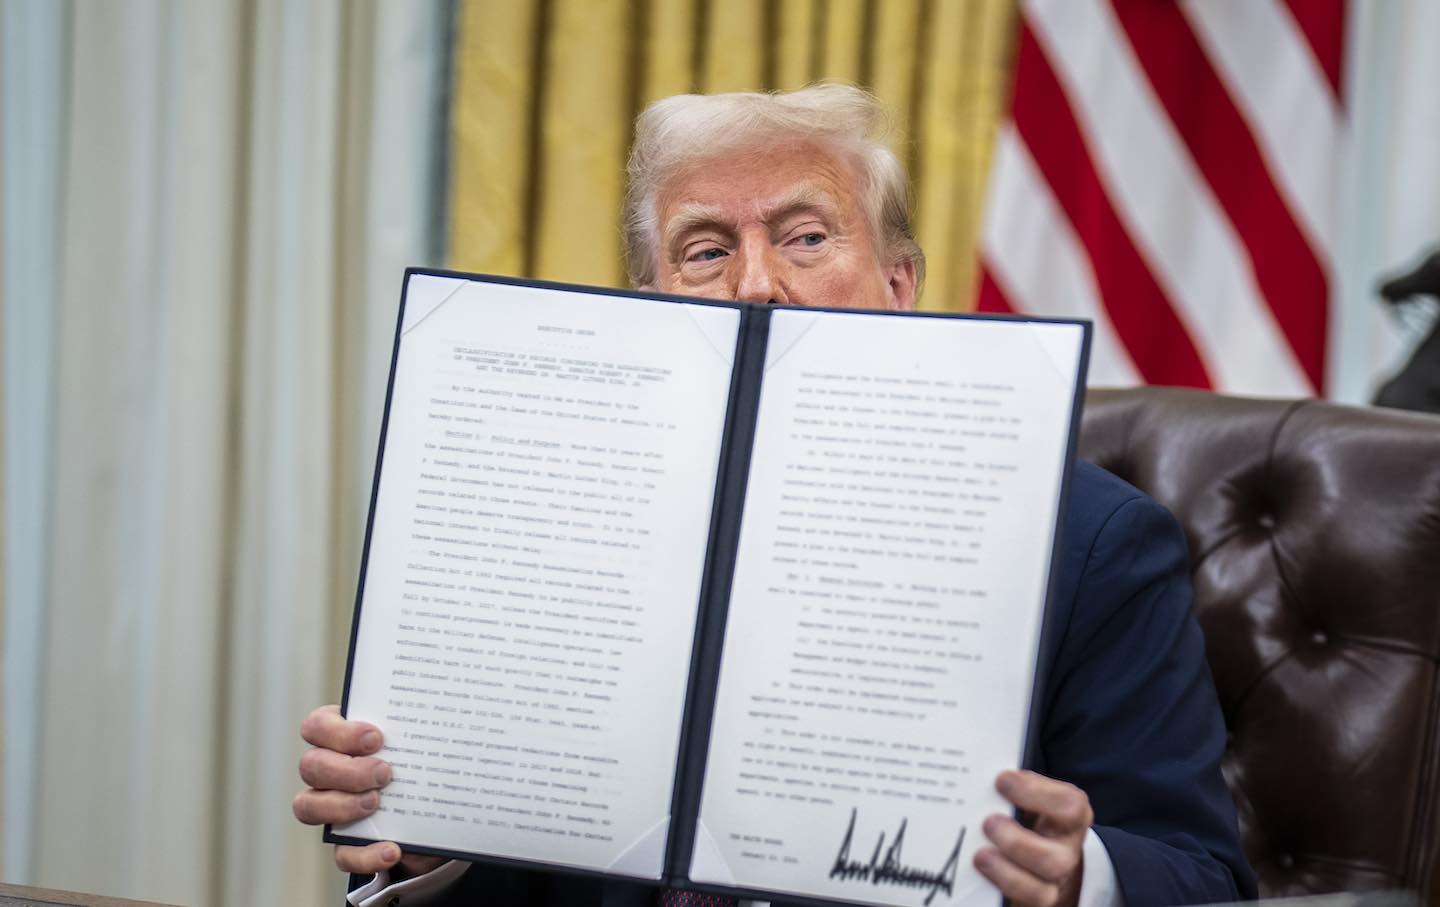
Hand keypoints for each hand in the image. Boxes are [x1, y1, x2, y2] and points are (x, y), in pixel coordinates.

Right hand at [293, 704, 444, 877]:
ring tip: (377, 804)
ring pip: (307, 806)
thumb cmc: (422, 761)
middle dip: (347, 770)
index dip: (338, 732)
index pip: (317, 726)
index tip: (375, 738)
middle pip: (311, 766)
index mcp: (343, 736)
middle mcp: (329, 769)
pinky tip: (392, 849)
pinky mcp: (345, 842)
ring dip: (342, 806)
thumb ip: (420, 732)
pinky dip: (365, 854)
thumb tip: (445, 719)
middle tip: (384, 773)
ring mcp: (331, 806)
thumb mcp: (423, 743)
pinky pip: (341, 853)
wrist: (437, 810)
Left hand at [974, 769, 1090, 906]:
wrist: (1039, 855)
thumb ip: (1012, 788)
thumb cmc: (1027, 815)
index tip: (1001, 780)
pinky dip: (1000, 889)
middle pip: (1056, 859)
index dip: (1035, 793)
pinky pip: (1023, 904)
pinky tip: (979, 873)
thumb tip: (978, 773)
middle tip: (988, 823)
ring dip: (1006, 873)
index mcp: (1071, 816)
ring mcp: (1054, 882)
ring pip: (1041, 891)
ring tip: (980, 855)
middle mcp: (1067, 851)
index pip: (1068, 806)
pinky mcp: (1036, 901)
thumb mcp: (1029, 797)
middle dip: (1017, 843)